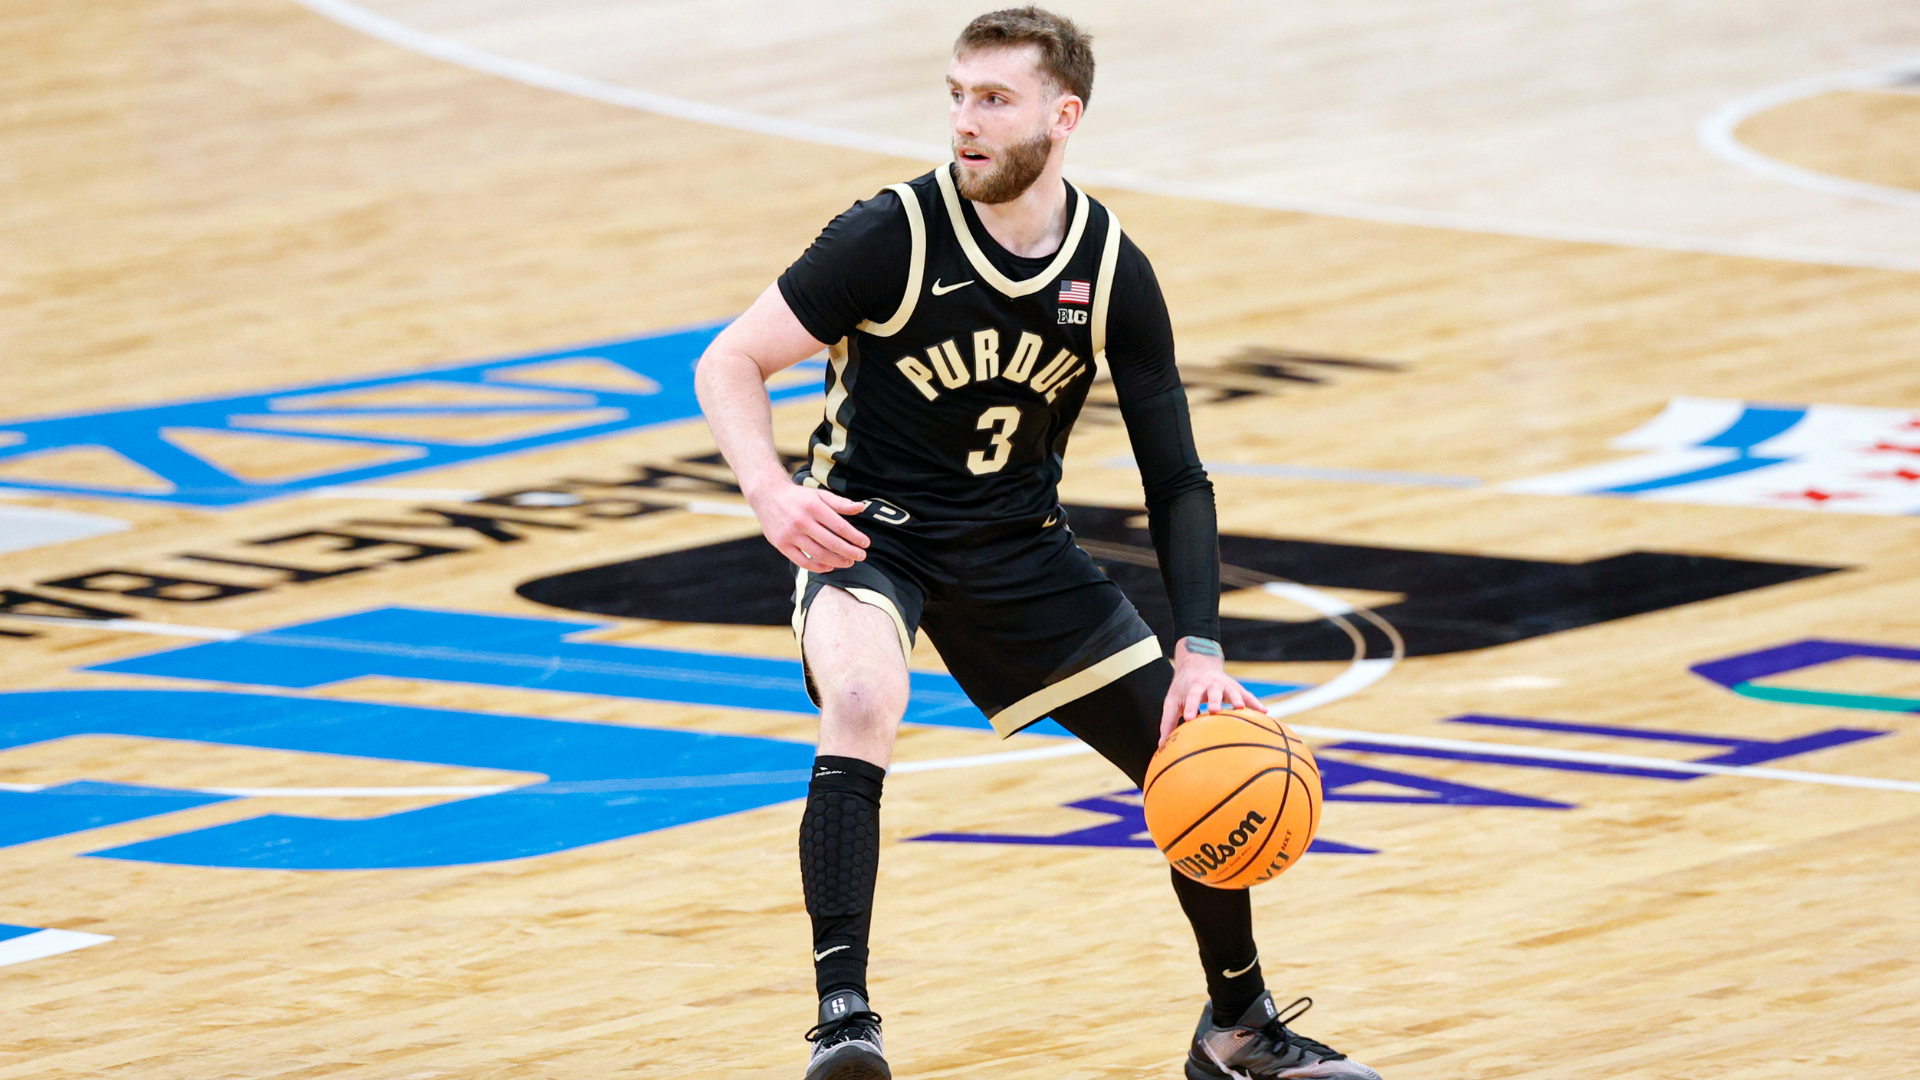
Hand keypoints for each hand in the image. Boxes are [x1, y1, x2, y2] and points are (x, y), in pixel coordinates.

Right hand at [746, 482, 869, 573]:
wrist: (767, 496)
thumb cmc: (798, 497)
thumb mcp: (819, 495)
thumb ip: (840, 503)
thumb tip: (861, 508)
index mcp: (813, 507)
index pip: (840, 526)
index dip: (855, 537)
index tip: (866, 543)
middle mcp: (801, 521)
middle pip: (831, 543)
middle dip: (849, 552)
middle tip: (861, 556)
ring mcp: (790, 535)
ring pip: (818, 554)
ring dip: (837, 561)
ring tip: (848, 562)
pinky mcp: (782, 545)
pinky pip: (802, 562)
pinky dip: (818, 567)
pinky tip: (829, 566)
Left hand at [1158, 637, 1263, 746]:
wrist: (1198, 664)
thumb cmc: (1183, 688)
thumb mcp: (1173, 701)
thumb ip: (1168, 722)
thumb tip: (1161, 745)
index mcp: (1194, 686)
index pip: (1192, 696)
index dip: (1191, 706)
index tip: (1189, 719)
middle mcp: (1211, 683)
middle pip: (1213, 691)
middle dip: (1214, 700)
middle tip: (1214, 710)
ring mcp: (1225, 684)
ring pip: (1232, 690)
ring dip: (1237, 699)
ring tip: (1240, 708)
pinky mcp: (1236, 688)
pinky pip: (1247, 695)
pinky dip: (1255, 703)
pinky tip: (1264, 712)